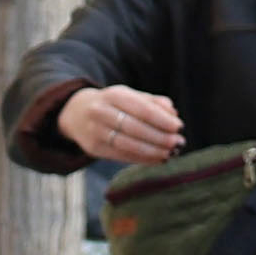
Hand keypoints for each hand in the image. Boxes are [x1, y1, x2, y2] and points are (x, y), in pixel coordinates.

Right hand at [53, 80, 184, 164]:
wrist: (76, 113)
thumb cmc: (113, 104)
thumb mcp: (130, 96)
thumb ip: (153, 102)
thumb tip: (174, 113)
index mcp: (113, 95)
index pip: (141, 109)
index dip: (162, 119)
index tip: (179, 126)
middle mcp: (101, 112)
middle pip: (135, 128)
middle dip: (160, 137)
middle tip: (178, 142)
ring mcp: (95, 131)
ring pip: (128, 144)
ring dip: (153, 151)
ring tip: (171, 153)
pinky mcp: (93, 148)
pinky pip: (121, 156)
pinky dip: (142, 159)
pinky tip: (158, 159)